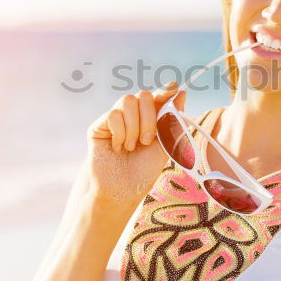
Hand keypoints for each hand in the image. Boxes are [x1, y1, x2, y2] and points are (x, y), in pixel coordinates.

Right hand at [85, 81, 186, 208]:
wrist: (123, 191)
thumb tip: (181, 93)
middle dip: (149, 119)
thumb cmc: (144, 171)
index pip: (157, 96)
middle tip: (146, 141)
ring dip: (134, 127)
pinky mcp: (99, 126)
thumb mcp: (165, 146)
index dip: (165, 90)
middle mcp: (132, 115)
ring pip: (127, 101)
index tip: (172, 89)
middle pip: (143, 95)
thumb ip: (172, 120)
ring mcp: (114, 119)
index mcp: (150, 118)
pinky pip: (113, 114)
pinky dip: (120, 133)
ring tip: (132, 147)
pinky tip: (118, 148)